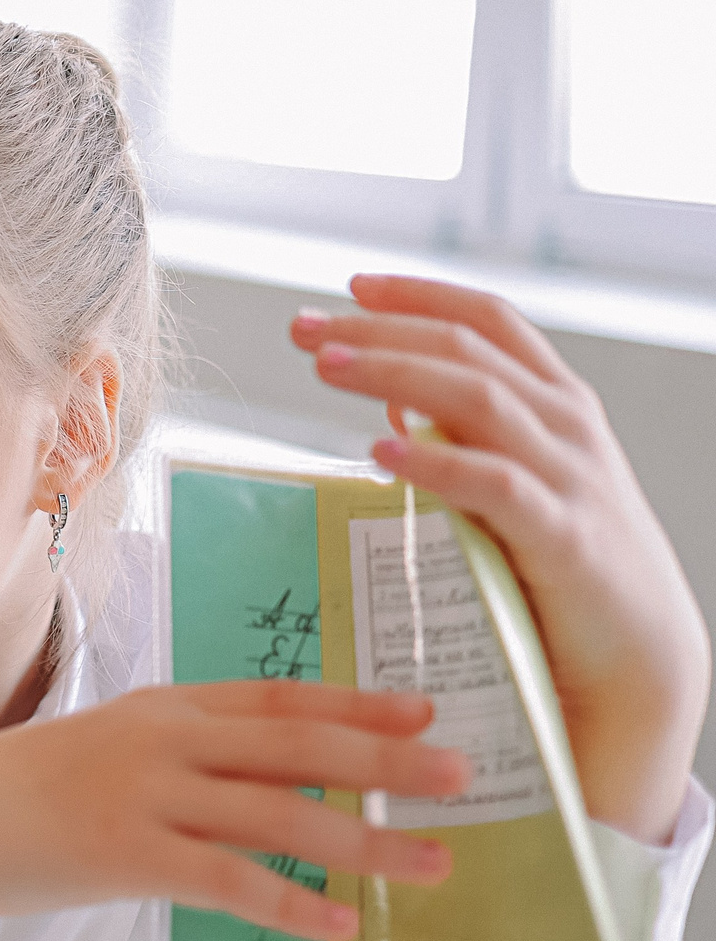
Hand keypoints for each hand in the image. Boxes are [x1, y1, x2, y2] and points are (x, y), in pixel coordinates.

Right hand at [0, 681, 469, 940]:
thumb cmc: (16, 793)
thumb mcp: (103, 750)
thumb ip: (179, 758)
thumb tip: (266, 787)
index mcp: (160, 706)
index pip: (276, 698)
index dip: (356, 704)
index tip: (425, 713)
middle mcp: (161, 740)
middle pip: (296, 745)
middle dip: (386, 761)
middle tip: (462, 777)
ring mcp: (142, 795)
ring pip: (278, 814)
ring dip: (363, 839)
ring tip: (430, 862)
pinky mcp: (123, 855)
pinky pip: (228, 882)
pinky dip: (291, 904)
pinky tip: (338, 925)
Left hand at [290, 275, 710, 844]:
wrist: (637, 654)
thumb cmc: (563, 566)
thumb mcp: (514, 485)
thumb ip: (463, 440)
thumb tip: (391, 404)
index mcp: (557, 402)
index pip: (488, 319)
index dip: (420, 294)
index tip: (350, 286)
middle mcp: (568, 425)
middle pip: (465, 350)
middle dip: (379, 331)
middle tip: (303, 329)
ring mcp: (571, 476)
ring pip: (478, 399)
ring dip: (393, 374)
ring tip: (325, 368)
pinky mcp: (563, 537)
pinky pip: (494, 485)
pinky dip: (436, 461)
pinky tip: (380, 453)